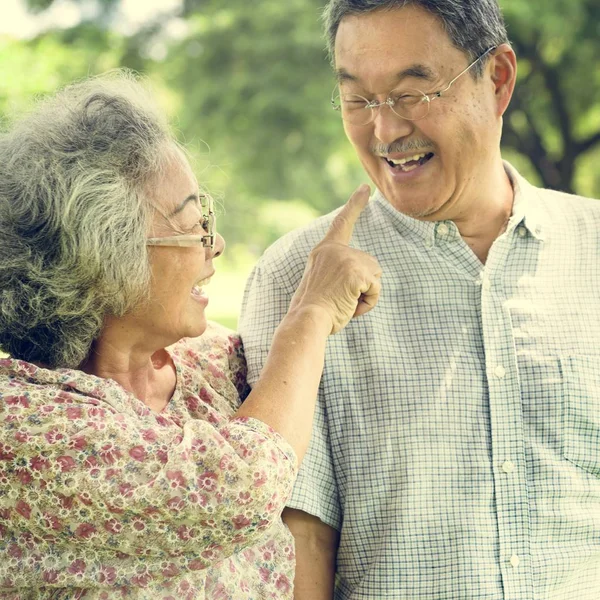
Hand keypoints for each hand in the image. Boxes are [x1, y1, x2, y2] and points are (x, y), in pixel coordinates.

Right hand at [289, 184, 381, 333]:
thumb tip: (371, 276)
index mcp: (323, 250)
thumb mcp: (323, 282)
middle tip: (340, 298)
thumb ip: (339, 271)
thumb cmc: (315, 311)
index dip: (355, 204)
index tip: (365, 188)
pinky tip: (350, 306)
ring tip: (344, 303)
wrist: (306, 320)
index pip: (341, 223)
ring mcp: (346, 259)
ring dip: (366, 295)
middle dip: (363, 284)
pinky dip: (368, 303)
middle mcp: (334, 250)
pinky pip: (376, 289)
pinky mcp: (357, 272)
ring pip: (375, 276)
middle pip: (370, 262)